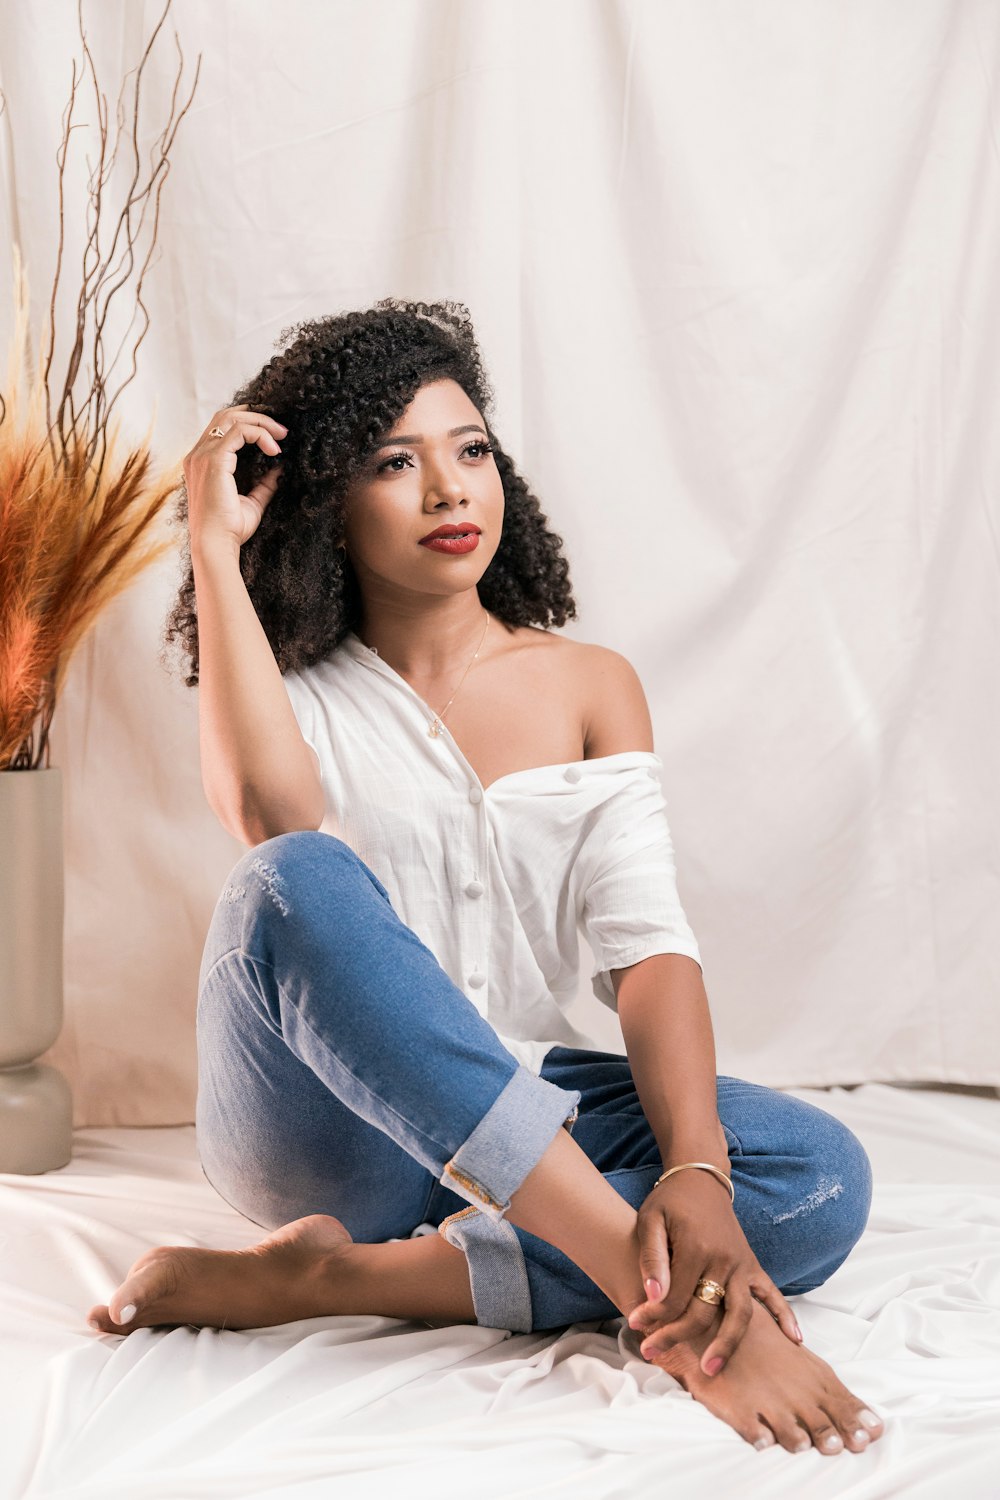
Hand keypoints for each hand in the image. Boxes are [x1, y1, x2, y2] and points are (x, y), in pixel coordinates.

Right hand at [185, 404, 287, 552]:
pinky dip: (260, 434)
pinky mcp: (214, 460)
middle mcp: (198, 455)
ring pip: (232, 418)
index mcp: (201, 463)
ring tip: (282, 435)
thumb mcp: (252, 503)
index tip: (275, 437)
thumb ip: (263, 485)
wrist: (216, 545)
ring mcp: (203, 456)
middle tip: (282, 430)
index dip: (249, 423)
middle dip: (256, 416)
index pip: (222, 428)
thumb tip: (279, 469)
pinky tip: (275, 450)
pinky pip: (240, 432)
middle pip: (225, 415)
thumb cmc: (229, 530)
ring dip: (261, 422)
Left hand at [626, 1168, 802, 1375]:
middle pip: (704, 1312)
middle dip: (676, 1336)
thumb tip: (654, 1295)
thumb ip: (651, 1257)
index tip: (635, 1325)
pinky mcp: (753, 1265)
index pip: (674, 1298)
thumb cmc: (670, 1202)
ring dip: (727, 1344)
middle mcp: (723, 1259)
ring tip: (711, 1369)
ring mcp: (742, 1264)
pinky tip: (794, 1341)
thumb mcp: (650, 1220)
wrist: (701, 1178)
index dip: (653, 1316)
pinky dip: (785, 1316)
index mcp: (696, 1248)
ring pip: (741, 1314)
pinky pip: (772, 1294)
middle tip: (651, 1352)